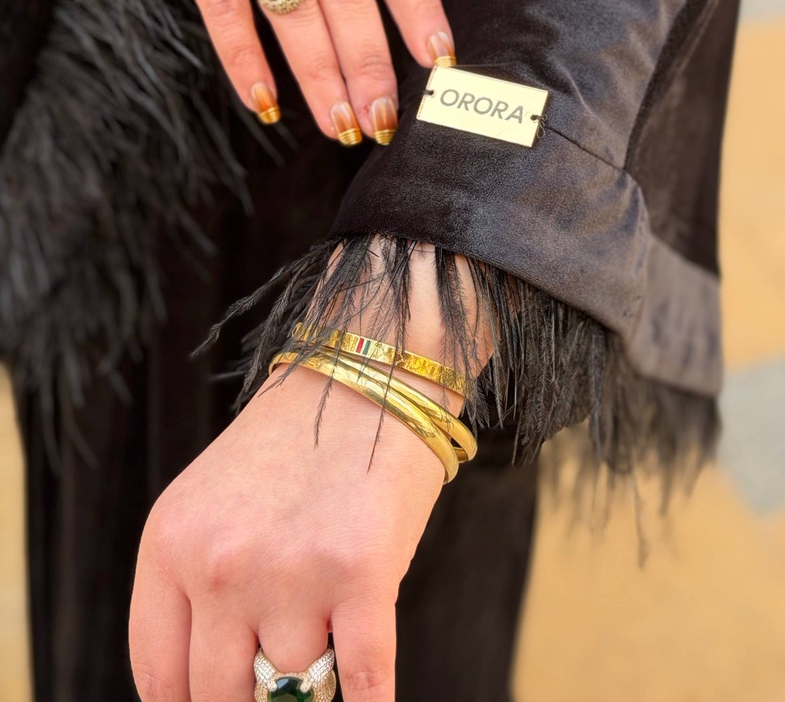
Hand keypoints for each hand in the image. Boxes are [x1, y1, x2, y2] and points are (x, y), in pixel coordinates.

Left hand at [129, 245, 485, 701]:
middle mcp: (220, 565)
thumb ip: (198, 586)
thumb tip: (216, 691)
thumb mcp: (214, 502)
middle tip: (275, 686)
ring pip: (295, 685)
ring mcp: (290, 574)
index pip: (160, 676)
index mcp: (171, 544)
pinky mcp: (361, 574)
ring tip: (328, 636)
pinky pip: (362, 679)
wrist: (369, 370)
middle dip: (253, 700)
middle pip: (221, 697)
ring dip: (314, 678)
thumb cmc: (296, 442)